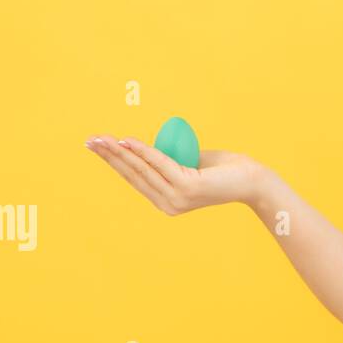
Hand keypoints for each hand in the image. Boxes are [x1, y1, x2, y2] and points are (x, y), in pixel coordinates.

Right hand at [85, 135, 265, 214]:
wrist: (253, 179)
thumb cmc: (226, 169)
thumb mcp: (192, 162)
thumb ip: (172, 159)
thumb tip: (152, 147)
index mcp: (166, 200)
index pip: (134, 179)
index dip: (114, 162)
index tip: (97, 146)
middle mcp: (168, 203)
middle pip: (132, 175)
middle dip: (109, 156)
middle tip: (89, 140)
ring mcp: (177, 197)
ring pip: (142, 169)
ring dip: (119, 152)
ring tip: (102, 139)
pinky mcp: (187, 186)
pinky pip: (160, 164)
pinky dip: (142, 150)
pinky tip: (127, 140)